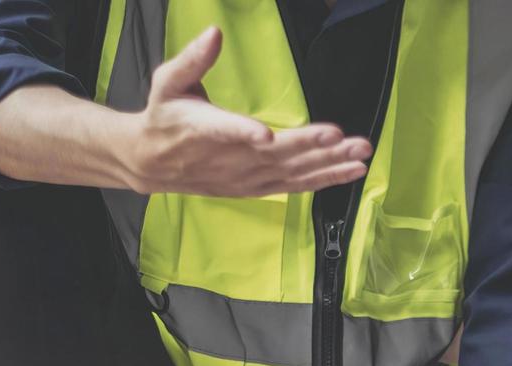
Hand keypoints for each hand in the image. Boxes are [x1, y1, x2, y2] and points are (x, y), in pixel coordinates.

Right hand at [119, 27, 373, 195]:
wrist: (152, 163)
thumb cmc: (163, 116)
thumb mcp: (167, 82)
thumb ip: (192, 59)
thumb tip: (214, 33)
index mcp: (204, 129)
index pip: (225, 131)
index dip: (245, 133)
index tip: (266, 135)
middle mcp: (230, 158)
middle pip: (275, 154)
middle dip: (312, 147)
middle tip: (345, 139)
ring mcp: (246, 177)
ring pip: (292, 173)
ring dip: (328, 165)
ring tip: (359, 155)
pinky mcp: (258, 186)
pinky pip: (296, 185)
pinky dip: (325, 180)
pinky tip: (350, 172)